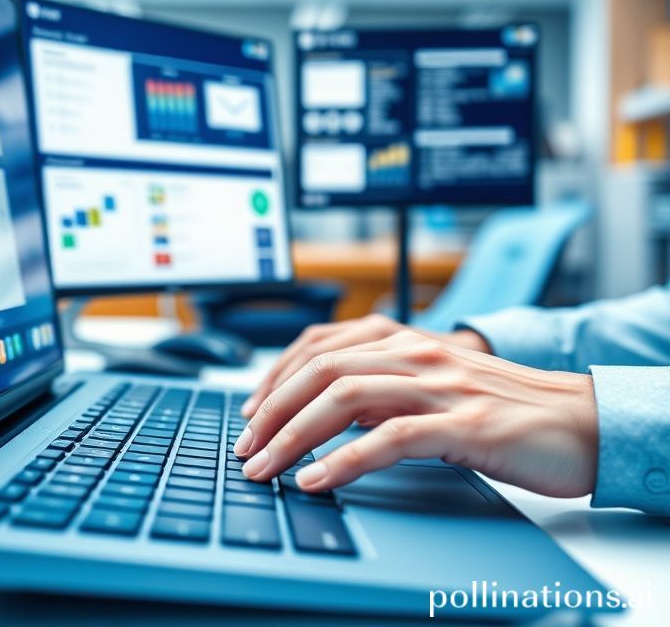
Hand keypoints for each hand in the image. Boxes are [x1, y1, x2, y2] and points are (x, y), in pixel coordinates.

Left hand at [234, 331, 597, 498]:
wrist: (574, 418)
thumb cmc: (497, 403)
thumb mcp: (428, 381)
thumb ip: (380, 385)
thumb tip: (323, 411)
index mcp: (402, 337)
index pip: (319, 345)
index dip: (275, 377)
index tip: (250, 413)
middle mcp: (414, 351)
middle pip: (321, 370)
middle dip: (272, 411)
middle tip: (246, 449)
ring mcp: (438, 384)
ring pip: (345, 399)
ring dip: (294, 435)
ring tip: (266, 468)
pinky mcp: (462, 424)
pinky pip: (389, 438)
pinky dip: (345, 461)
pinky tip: (317, 481)